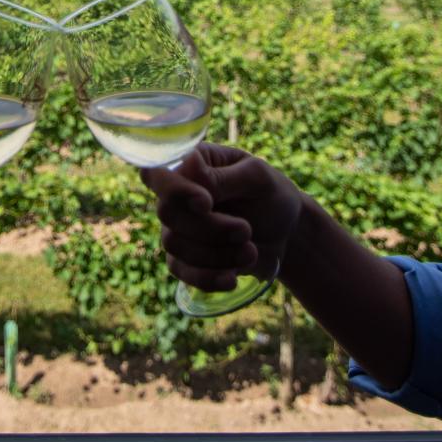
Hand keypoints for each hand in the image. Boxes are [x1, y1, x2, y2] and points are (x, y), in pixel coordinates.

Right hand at [141, 143, 303, 291]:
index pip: (157, 172)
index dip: (174, 189)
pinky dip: (207, 277)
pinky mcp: (184, 258)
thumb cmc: (270, 194)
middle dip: (210, 228)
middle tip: (246, 230)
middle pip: (167, 212)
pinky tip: (232, 278)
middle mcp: (176, 194)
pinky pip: (180, 270)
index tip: (206, 203)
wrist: (284, 233)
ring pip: (174, 243)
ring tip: (251, 251)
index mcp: (191, 163)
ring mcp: (177, 226)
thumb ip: (224, 176)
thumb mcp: (257, 178)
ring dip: (215, 253)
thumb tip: (189, 168)